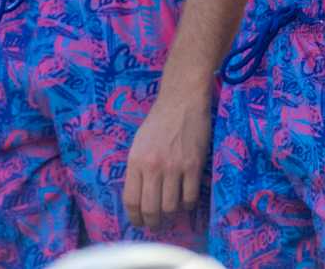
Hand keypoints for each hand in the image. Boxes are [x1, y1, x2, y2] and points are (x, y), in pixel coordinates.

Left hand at [123, 80, 211, 229]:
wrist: (182, 101)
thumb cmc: (159, 121)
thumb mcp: (138, 144)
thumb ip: (137, 169)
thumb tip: (139, 198)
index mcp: (136, 161)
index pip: (131, 200)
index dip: (134, 217)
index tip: (139, 222)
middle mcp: (153, 167)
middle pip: (150, 209)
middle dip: (153, 222)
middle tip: (156, 224)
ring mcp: (174, 167)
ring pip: (171, 207)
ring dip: (171, 215)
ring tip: (171, 213)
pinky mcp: (193, 165)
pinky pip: (190, 197)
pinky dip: (188, 205)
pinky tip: (186, 200)